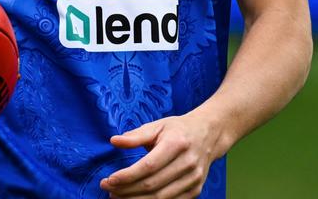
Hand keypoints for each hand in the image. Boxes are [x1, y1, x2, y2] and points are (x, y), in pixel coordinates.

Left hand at [100, 115, 217, 198]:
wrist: (209, 134)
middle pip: (152, 185)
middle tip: (108, 190)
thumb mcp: (158, 125)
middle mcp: (187, 163)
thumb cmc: (178, 129)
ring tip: (118, 197)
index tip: (109, 180)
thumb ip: (136, 136)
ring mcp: (193, 179)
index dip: (127, 176)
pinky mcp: (196, 190)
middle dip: (127, 190)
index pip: (148, 166)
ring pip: (161, 198)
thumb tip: (113, 141)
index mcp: (176, 144)